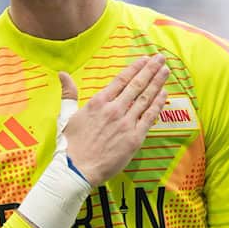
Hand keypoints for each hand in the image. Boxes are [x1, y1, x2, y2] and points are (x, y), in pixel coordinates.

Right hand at [61, 55, 168, 186]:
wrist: (77, 169)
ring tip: (166, 71)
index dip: (135, 67)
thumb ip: (69, 93)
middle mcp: (114, 109)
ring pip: (145, 98)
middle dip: (150, 70)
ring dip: (157, 83)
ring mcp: (126, 123)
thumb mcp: (66, 115)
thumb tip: (62, 74)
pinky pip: (149, 117)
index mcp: (98, 102)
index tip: (145, 59)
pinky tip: (164, 94)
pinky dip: (158, 104)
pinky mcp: (134, 138)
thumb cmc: (71, 144)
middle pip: (137, 85)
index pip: (121, 80)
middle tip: (161, 58)